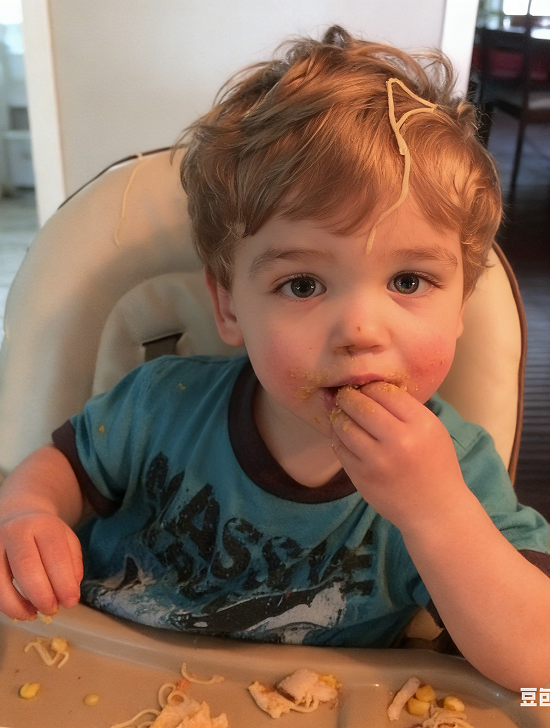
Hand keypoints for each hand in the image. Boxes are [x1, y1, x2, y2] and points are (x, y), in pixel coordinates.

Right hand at [0, 509, 82, 619]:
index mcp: (43, 525)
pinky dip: (7, 604)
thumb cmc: (46, 535)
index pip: (55, 554)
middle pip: (26, 567)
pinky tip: (21, 609)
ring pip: (1, 581)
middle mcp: (16, 532)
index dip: (64, 582)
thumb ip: (73, 565)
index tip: (71, 601)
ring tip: (34, 613)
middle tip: (53, 609)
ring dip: (18, 605)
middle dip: (42, 595)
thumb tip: (69, 594)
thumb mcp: (67, 540)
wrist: (19, 516)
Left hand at [331, 382, 467, 532]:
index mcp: (420, 424)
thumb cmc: (435, 465)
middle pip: (360, 405)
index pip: (383, 391)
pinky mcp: (361, 476)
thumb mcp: (432, 429)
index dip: (369, 386)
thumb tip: (369, 386)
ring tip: (341, 413)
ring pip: (344, 425)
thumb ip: (404, 409)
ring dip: (338, 416)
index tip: (364, 388)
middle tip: (344, 395)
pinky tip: (343, 434)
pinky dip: (337, 437)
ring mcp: (377, 460)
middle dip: (348, 397)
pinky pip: (340, 447)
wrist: (435, 510)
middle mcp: (398, 440)